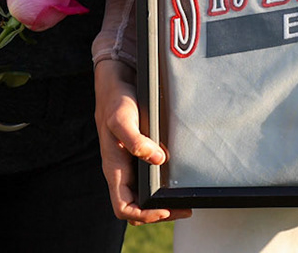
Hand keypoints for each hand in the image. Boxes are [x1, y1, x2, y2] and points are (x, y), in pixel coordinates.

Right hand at [95, 58, 189, 224]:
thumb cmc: (115, 101)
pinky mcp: (139, 157)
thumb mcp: (122, 118)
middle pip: (136, 207)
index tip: (163, 210)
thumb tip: (157, 158)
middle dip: (158, 214)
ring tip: (183, 202)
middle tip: (184, 209)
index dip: (143, 214)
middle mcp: (121, 171)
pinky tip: (175, 183)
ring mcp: (130, 166)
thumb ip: (136, 140)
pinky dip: (161, 188)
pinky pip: (148, 182)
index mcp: (114, 169)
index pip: (123, 207)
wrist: (116, 84)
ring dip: (161, 204)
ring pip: (142, 197)